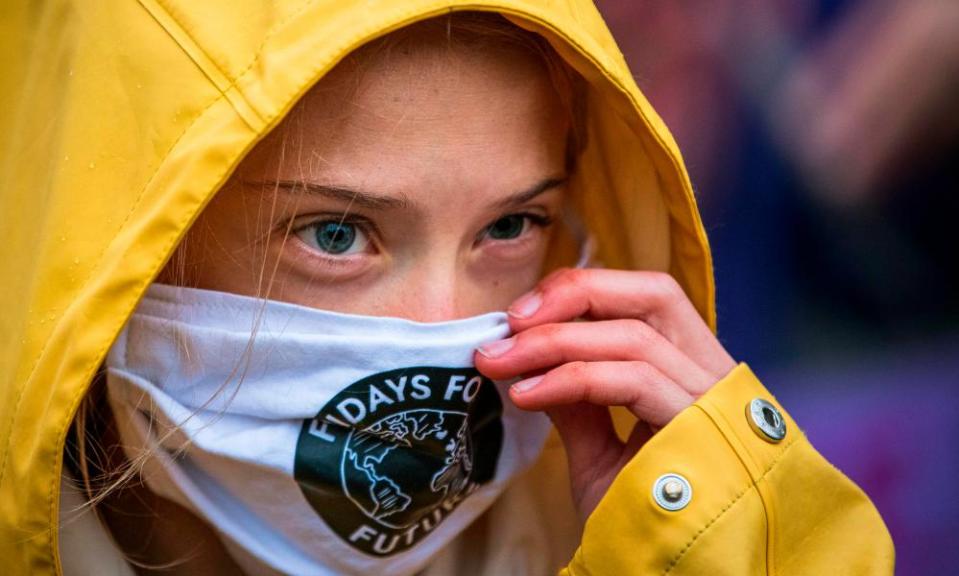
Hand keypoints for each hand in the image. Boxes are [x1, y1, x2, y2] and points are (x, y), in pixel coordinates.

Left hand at [474, 268, 736, 521]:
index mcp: (691, 371)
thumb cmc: (644, 520)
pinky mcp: (701, 429)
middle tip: (511, 319)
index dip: (584, 290)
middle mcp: (711, 374)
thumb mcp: (600, 453)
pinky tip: (527, 394)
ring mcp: (711, 401)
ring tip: (498, 361)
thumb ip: (578, 403)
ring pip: (633, 337)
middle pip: (652, 295)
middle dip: (575, 293)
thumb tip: (533, 360)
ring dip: (553, 341)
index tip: (519, 313)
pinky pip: (632, 381)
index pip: (646, 299)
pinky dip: (570, 378)